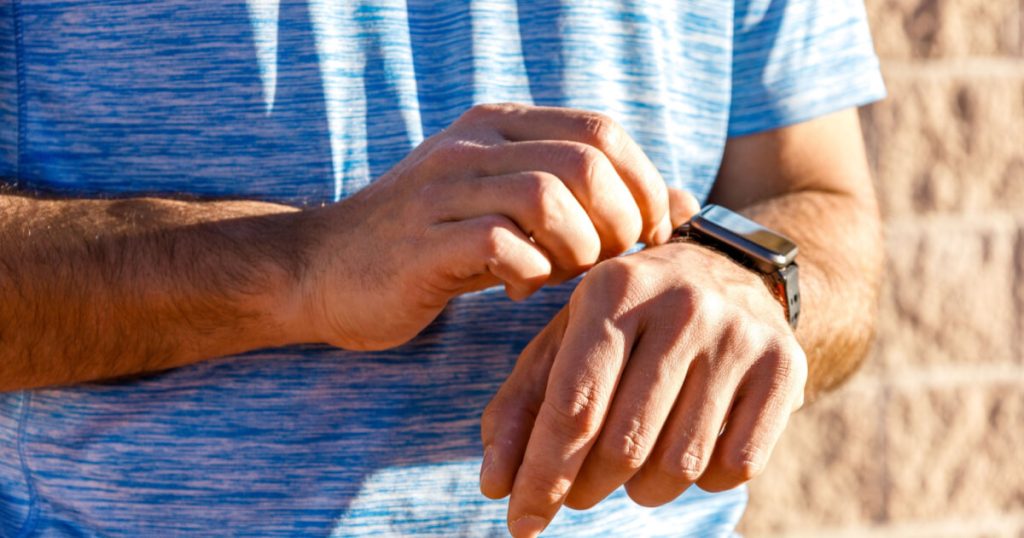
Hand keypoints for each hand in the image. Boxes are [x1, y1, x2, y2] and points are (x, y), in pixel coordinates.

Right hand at [291, 103, 690, 350]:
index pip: (601, 131)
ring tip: (565, 273)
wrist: (322, 270)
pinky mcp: (422, 242)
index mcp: (499, 125)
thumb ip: (587, 199)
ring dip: (580, 248)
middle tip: (610, 260)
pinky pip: (503, 245)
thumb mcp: (511, 207)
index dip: (645, 184)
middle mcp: (472, 144)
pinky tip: (520, 290)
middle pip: (586, 162)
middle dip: (621, 221)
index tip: (651, 234)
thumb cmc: (431, 242)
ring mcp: (443, 190)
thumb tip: (683, 203)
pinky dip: (532, 274)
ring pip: (549, 196)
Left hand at [479, 240, 807, 536]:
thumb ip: (523, 406)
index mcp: (616, 289)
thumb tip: (495, 486)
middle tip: (578, 492)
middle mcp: (683, 305)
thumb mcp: (567, 338)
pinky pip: (737, 466)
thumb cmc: (629, 317)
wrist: (733, 272)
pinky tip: (684, 452)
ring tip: (629, 473)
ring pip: (681, 463)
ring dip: (643, 491)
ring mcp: (740, 335)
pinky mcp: (785, 365)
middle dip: (587, 488)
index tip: (522, 520)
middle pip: (625, 443)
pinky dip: (703, 482)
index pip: (574, 407)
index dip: (543, 476)